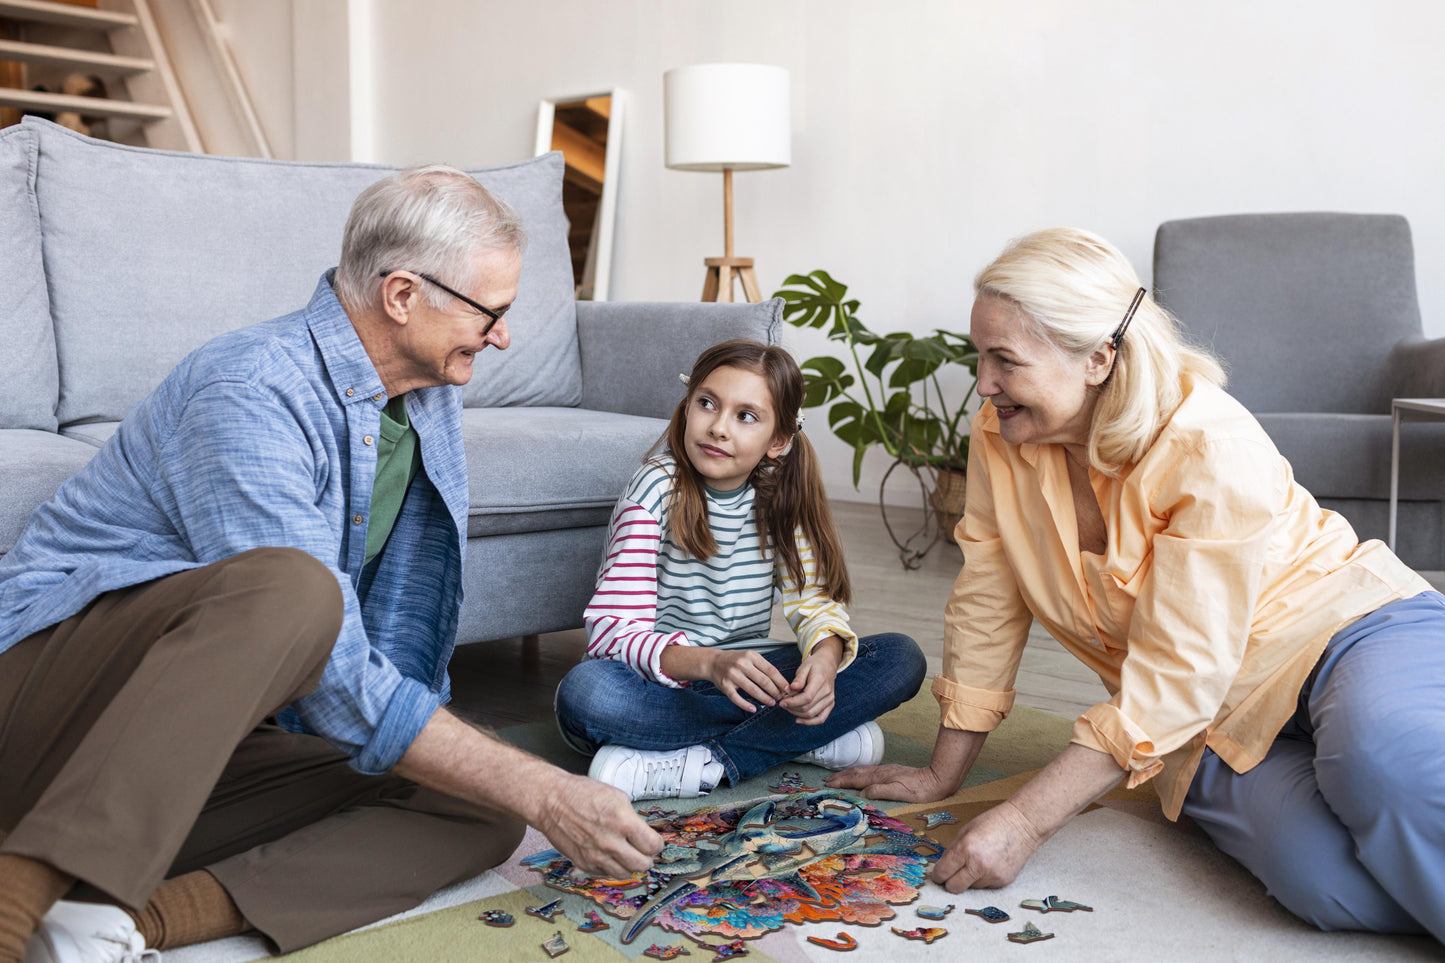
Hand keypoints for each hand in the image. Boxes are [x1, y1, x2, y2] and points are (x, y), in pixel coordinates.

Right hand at [532, 771, 663, 878]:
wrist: (552, 801)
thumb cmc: (582, 794)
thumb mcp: (617, 797)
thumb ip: (633, 818)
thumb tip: (644, 833)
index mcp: (623, 822)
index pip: (653, 846)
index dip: (656, 844)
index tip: (654, 841)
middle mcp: (611, 843)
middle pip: (642, 865)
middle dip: (647, 857)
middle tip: (643, 850)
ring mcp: (596, 856)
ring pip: (625, 873)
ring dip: (629, 865)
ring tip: (626, 853)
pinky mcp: (584, 864)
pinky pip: (606, 873)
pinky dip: (611, 866)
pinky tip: (609, 854)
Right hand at [702, 649, 789, 713]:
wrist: (713, 662)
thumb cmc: (736, 660)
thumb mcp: (750, 657)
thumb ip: (763, 667)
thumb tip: (781, 682)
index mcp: (751, 656)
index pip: (770, 670)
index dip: (780, 681)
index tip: (787, 689)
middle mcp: (742, 664)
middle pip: (763, 681)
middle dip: (775, 691)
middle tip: (781, 698)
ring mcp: (732, 675)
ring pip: (752, 690)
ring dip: (764, 699)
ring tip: (772, 703)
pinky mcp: (725, 686)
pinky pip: (737, 698)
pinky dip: (746, 705)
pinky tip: (754, 709)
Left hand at [778, 646, 838, 724]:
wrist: (827, 664)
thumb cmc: (814, 665)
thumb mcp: (804, 667)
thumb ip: (798, 679)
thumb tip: (792, 688)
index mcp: (820, 681)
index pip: (807, 697)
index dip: (792, 702)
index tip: (782, 702)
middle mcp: (827, 692)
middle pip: (808, 707)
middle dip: (792, 708)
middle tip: (782, 703)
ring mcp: (830, 700)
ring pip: (812, 714)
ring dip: (797, 714)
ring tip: (788, 708)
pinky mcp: (830, 705)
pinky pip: (820, 718)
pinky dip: (809, 722)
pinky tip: (798, 720)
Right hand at [825, 762, 957, 800]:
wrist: (936, 780)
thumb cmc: (920, 790)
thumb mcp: (901, 793)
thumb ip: (881, 790)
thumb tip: (863, 792)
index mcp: (881, 778)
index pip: (856, 779)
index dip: (842, 782)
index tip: (828, 785)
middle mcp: (881, 772)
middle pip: (856, 773)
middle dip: (840, 776)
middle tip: (827, 780)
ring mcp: (886, 771)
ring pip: (862, 770)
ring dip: (847, 774)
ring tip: (837, 777)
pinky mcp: (891, 772)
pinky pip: (868, 771)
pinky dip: (858, 773)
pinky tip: (858, 775)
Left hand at [930, 799, 1041, 891]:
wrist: (1023, 825)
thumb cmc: (993, 823)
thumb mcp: (966, 831)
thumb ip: (952, 851)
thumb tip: (942, 868)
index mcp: (965, 849)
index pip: (943, 873)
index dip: (937, 875)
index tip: (938, 875)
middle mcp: (978, 866)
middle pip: (954, 888)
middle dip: (950, 882)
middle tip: (951, 874)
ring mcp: (992, 876)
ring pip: (970, 887)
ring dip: (969, 879)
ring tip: (978, 862)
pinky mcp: (1003, 882)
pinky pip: (985, 886)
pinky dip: (983, 878)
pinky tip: (990, 864)